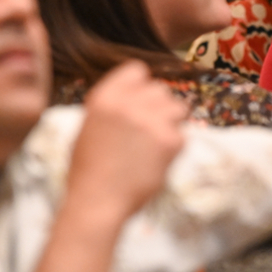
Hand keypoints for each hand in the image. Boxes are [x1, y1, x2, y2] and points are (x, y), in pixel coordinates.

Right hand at [66, 61, 187, 223]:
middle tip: (150, 127)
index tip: (140, 100)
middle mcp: (129, 103)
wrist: (97, 201)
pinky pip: (182, 134)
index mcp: (105, 97)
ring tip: (157, 141)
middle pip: (160, 89)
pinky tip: (157, 160)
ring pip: (178, 106)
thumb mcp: (90, 127)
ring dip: (172, 121)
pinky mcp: (170, 140)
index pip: (137, 70)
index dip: (141, 85)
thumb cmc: (89, 169)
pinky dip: (174, 146)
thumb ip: (114, 107)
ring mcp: (151, 120)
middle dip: (158, 106)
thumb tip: (136, 97)